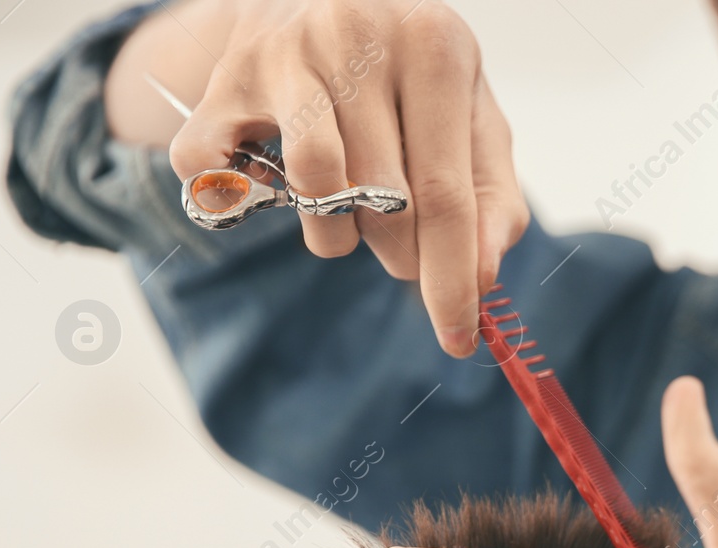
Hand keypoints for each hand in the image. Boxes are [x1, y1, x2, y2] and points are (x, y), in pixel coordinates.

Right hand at [109, 0, 526, 354]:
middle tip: (402, 244)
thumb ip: (491, 194)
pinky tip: (273, 180)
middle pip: (385, 201)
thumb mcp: (468, 113)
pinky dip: (247, 201)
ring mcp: (285, 55)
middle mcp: (357, 38)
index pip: (446, 194)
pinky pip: (226, 178)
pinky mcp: (226, 78)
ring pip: (315, 191)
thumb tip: (484, 275)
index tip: (457, 339)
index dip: (452, 279)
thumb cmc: (405, 70)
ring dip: (336, 234)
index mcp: (433, 45)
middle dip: (402, 254)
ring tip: (348, 209)